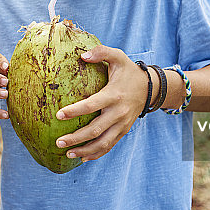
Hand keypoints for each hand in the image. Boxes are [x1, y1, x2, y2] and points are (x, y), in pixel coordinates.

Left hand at [53, 45, 145, 161]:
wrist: (151, 88)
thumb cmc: (128, 71)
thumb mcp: (118, 57)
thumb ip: (101, 52)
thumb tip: (82, 56)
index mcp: (113, 95)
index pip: (91, 105)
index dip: (74, 111)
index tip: (58, 115)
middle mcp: (119, 113)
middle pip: (96, 130)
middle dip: (76, 137)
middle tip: (58, 142)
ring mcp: (122, 124)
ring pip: (103, 143)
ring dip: (85, 150)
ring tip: (67, 154)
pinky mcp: (123, 131)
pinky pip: (109, 145)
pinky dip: (96, 153)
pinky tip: (82, 157)